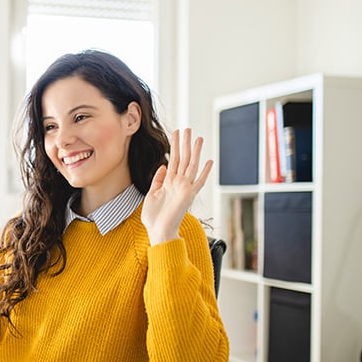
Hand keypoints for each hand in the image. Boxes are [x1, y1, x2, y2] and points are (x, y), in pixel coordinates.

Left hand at [141, 128, 212, 244]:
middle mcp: (178, 183)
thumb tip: (163, 166)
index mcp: (169, 182)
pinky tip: (209, 161)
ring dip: (194, 151)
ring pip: (190, 165)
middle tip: (187, 128)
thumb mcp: (152, 194)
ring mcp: (184, 188)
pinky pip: (198, 181)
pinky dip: (205, 172)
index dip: (175, 146)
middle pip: (183, 158)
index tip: (177, 133)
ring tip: (197, 137)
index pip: (173, 160)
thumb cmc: (154, 218)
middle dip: (185, 143)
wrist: (158, 232)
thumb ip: (158, 180)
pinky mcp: (188, 195)